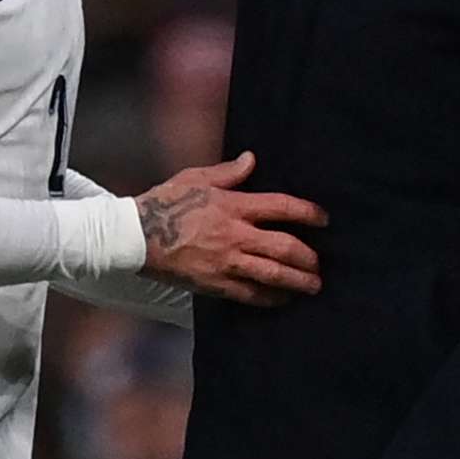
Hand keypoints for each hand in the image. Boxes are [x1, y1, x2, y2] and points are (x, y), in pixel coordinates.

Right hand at [136, 151, 328, 306]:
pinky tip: (282, 299)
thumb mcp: (195, 178)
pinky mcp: (216, 284)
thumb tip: (252, 159)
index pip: (282, 207)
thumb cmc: (164, 203)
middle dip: (309, 257)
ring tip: (313, 286)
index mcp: (233, 206)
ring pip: (273, 274)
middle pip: (285, 247)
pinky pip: (251, 295)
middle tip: (320, 263)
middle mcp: (235, 235)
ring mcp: (227, 262)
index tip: (324, 219)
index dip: (308, 212)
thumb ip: (229, 172)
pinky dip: (271, 298)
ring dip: (298, 281)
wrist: (136, 237)